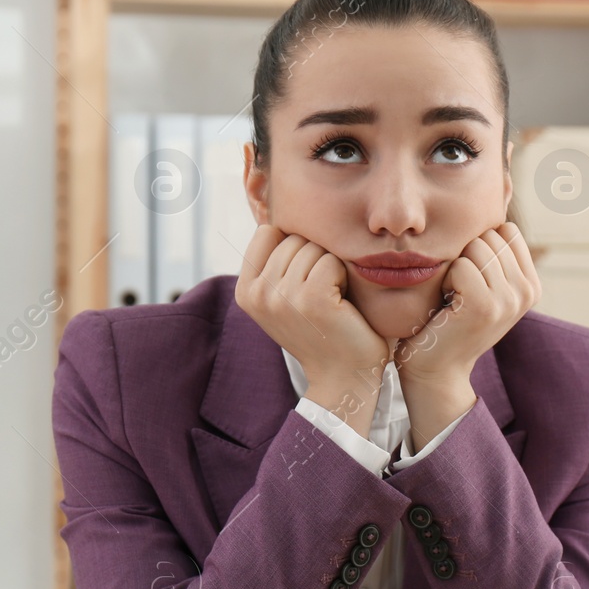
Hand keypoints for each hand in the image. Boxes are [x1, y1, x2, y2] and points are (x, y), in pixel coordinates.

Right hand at [235, 225, 389, 434]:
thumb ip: (274, 261)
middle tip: (322, 296)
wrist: (344, 377)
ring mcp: (282, 296)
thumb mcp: (284, 296)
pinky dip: (344, 276)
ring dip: (331, 268)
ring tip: (330, 302)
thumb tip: (275, 212)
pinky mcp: (311, 299)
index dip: (294, 247)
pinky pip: (331, 260)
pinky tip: (341, 304)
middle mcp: (257, 294)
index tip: (303, 282)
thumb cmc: (322, 330)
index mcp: (244, 291)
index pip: (268, 232)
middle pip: (293, 237)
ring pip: (313, 247)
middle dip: (315, 258)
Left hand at [394, 222, 540, 386]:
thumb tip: (502, 189)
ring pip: (476, 247)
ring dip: (454, 269)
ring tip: (454, 298)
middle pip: (490, 235)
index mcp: (531, 285)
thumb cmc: (448, 319)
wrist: (435, 368)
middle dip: (465, 256)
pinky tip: (447, 305)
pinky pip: (461, 265)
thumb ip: (495, 252)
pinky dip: (446, 280)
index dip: (479, 246)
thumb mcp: (482, 284)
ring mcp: (510, 300)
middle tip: (459, 292)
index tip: (471, 279)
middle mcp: (528, 292)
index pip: (506, 230)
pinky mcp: (486, 306)